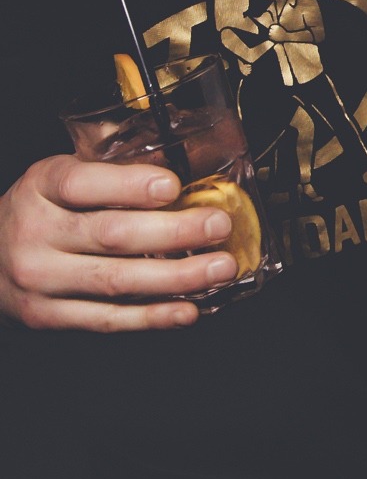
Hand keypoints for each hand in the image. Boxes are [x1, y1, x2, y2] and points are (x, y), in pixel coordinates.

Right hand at [0, 155, 239, 331]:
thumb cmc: (39, 211)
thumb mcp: (58, 177)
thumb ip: (108, 168)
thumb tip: (177, 159)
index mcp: (40, 187)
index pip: (83, 184)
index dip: (131, 186)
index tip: (174, 186)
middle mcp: (35, 232)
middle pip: (112, 234)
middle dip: (175, 231)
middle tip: (218, 226)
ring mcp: (40, 280)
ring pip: (116, 281)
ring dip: (177, 277)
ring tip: (219, 267)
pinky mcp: (48, 316)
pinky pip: (108, 319)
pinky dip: (153, 316)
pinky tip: (189, 309)